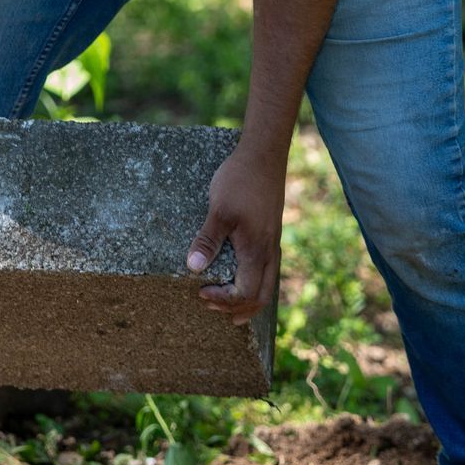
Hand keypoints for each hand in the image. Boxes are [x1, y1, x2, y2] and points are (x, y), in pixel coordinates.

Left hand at [185, 147, 284, 323]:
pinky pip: (266, 269)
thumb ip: (207, 240)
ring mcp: (272, 243)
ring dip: (247, 299)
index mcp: (256, 250)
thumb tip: (193, 268)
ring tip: (226, 304)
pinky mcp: (270, 233)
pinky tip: (239, 275)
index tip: (200, 292)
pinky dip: (253, 283)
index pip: (244, 293)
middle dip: (237, 309)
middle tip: (212, 308)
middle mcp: (268, 252)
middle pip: (260, 297)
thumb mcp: (219, 210)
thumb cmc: (241, 180)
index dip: (222, 300)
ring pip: (266, 284)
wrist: (264, 155)